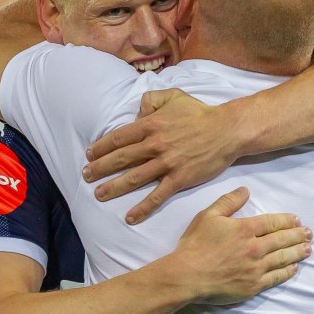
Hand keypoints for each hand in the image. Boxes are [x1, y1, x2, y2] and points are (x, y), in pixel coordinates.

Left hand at [84, 89, 241, 223]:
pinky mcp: (179, 179)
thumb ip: (151, 100)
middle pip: (121, 158)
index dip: (101, 147)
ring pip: (134, 178)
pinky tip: (130, 217)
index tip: (89, 154)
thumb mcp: (173, 96)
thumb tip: (137, 112)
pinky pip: (157, 196)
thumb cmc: (200, 113)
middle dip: (100, 168)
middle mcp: (155, 144)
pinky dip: (142, 208)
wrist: (227, 130)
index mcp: (151, 124)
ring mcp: (167, 163)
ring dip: (114, 187)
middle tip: (86, 176)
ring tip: (99, 194)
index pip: (119, 137)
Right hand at [171, 187, 311, 304]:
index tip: (297, 220)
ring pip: (283, 258)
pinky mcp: (254, 286)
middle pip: (282, 240)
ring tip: (308, 249)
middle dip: (298, 235)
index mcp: (245, 229)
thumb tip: (246, 190)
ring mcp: (256, 268)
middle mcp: (255, 248)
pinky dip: (287, 272)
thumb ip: (229, 201)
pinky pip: (276, 278)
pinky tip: (294, 268)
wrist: (187, 275)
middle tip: (309, 233)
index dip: (287, 221)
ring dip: (297, 252)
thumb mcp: (208, 216)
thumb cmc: (195, 245)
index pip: (272, 222)